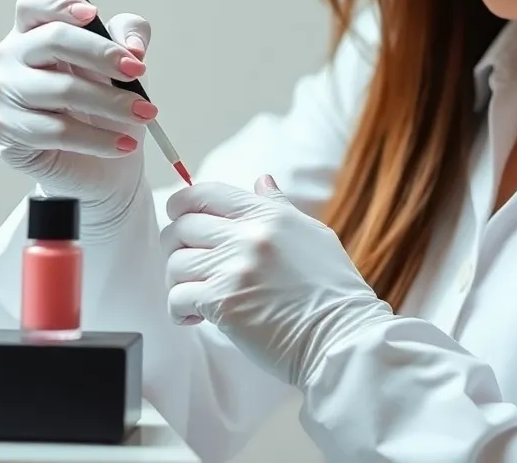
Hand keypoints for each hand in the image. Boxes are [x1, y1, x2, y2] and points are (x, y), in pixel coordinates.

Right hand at [0, 0, 155, 211]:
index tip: (94, 14)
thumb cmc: (105, 101)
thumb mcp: (125, 63)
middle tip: (138, 73)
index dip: (60, 5)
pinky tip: (124, 145)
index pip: (33, 4)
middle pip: (53, 39)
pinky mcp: (6, 132)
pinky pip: (56, 132)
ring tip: (144, 114)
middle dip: (103, 55)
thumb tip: (134, 48)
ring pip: (61, 90)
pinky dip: (98, 139)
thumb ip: (131, 37)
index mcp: (34, 31)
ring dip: (112, 103)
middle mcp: (11, 57)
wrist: (100, 161)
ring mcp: (3, 94)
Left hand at [161, 179, 392, 387]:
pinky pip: (178, 298)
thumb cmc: (332, 287)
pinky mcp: (224, 304)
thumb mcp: (312, 234)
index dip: (182, 204)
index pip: (206, 193)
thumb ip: (279, 207)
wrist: (340, 335)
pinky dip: (180, 309)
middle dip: (176, 244)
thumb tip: (261, 180)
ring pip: (176, 263)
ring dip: (180, 280)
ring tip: (198, 293)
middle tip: (189, 262)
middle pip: (182, 226)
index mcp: (267, 215)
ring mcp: (234, 269)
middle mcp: (247, 236)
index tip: (180, 217)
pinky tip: (197, 317)